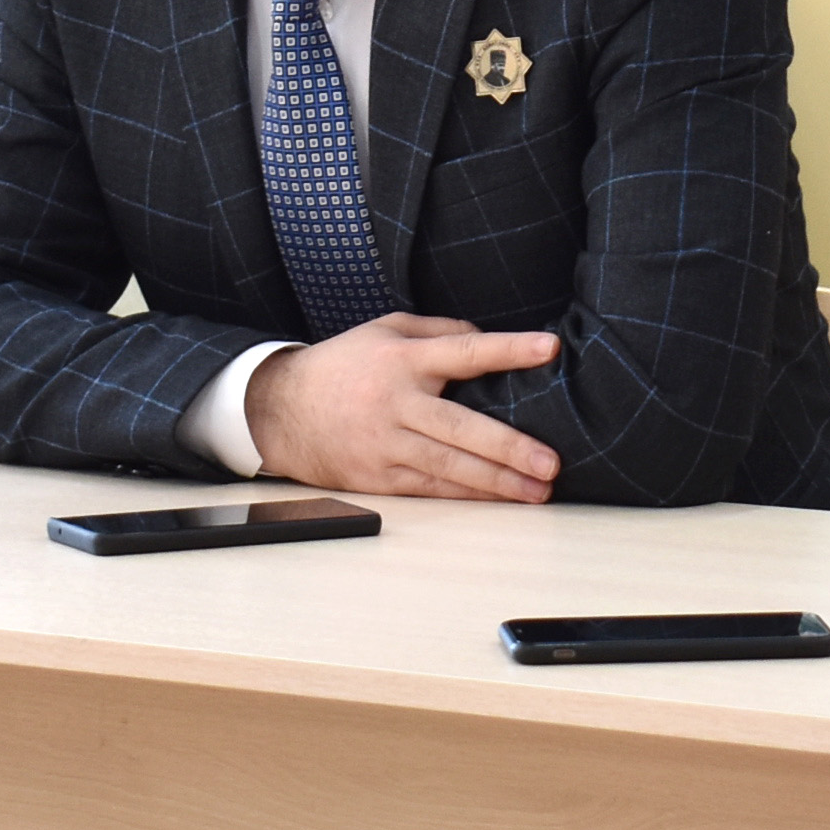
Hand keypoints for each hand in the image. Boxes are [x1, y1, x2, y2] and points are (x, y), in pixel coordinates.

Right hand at [244, 314, 562, 502]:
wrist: (280, 410)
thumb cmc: (343, 365)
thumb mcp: (385, 329)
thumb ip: (439, 331)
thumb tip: (485, 338)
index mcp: (402, 358)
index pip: (464, 351)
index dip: (508, 349)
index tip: (548, 348)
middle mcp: (395, 401)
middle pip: (460, 427)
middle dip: (509, 447)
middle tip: (550, 462)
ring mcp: (385, 443)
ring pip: (449, 466)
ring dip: (497, 482)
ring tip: (537, 490)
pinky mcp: (377, 476)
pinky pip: (429, 488)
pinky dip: (466, 495)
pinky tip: (497, 500)